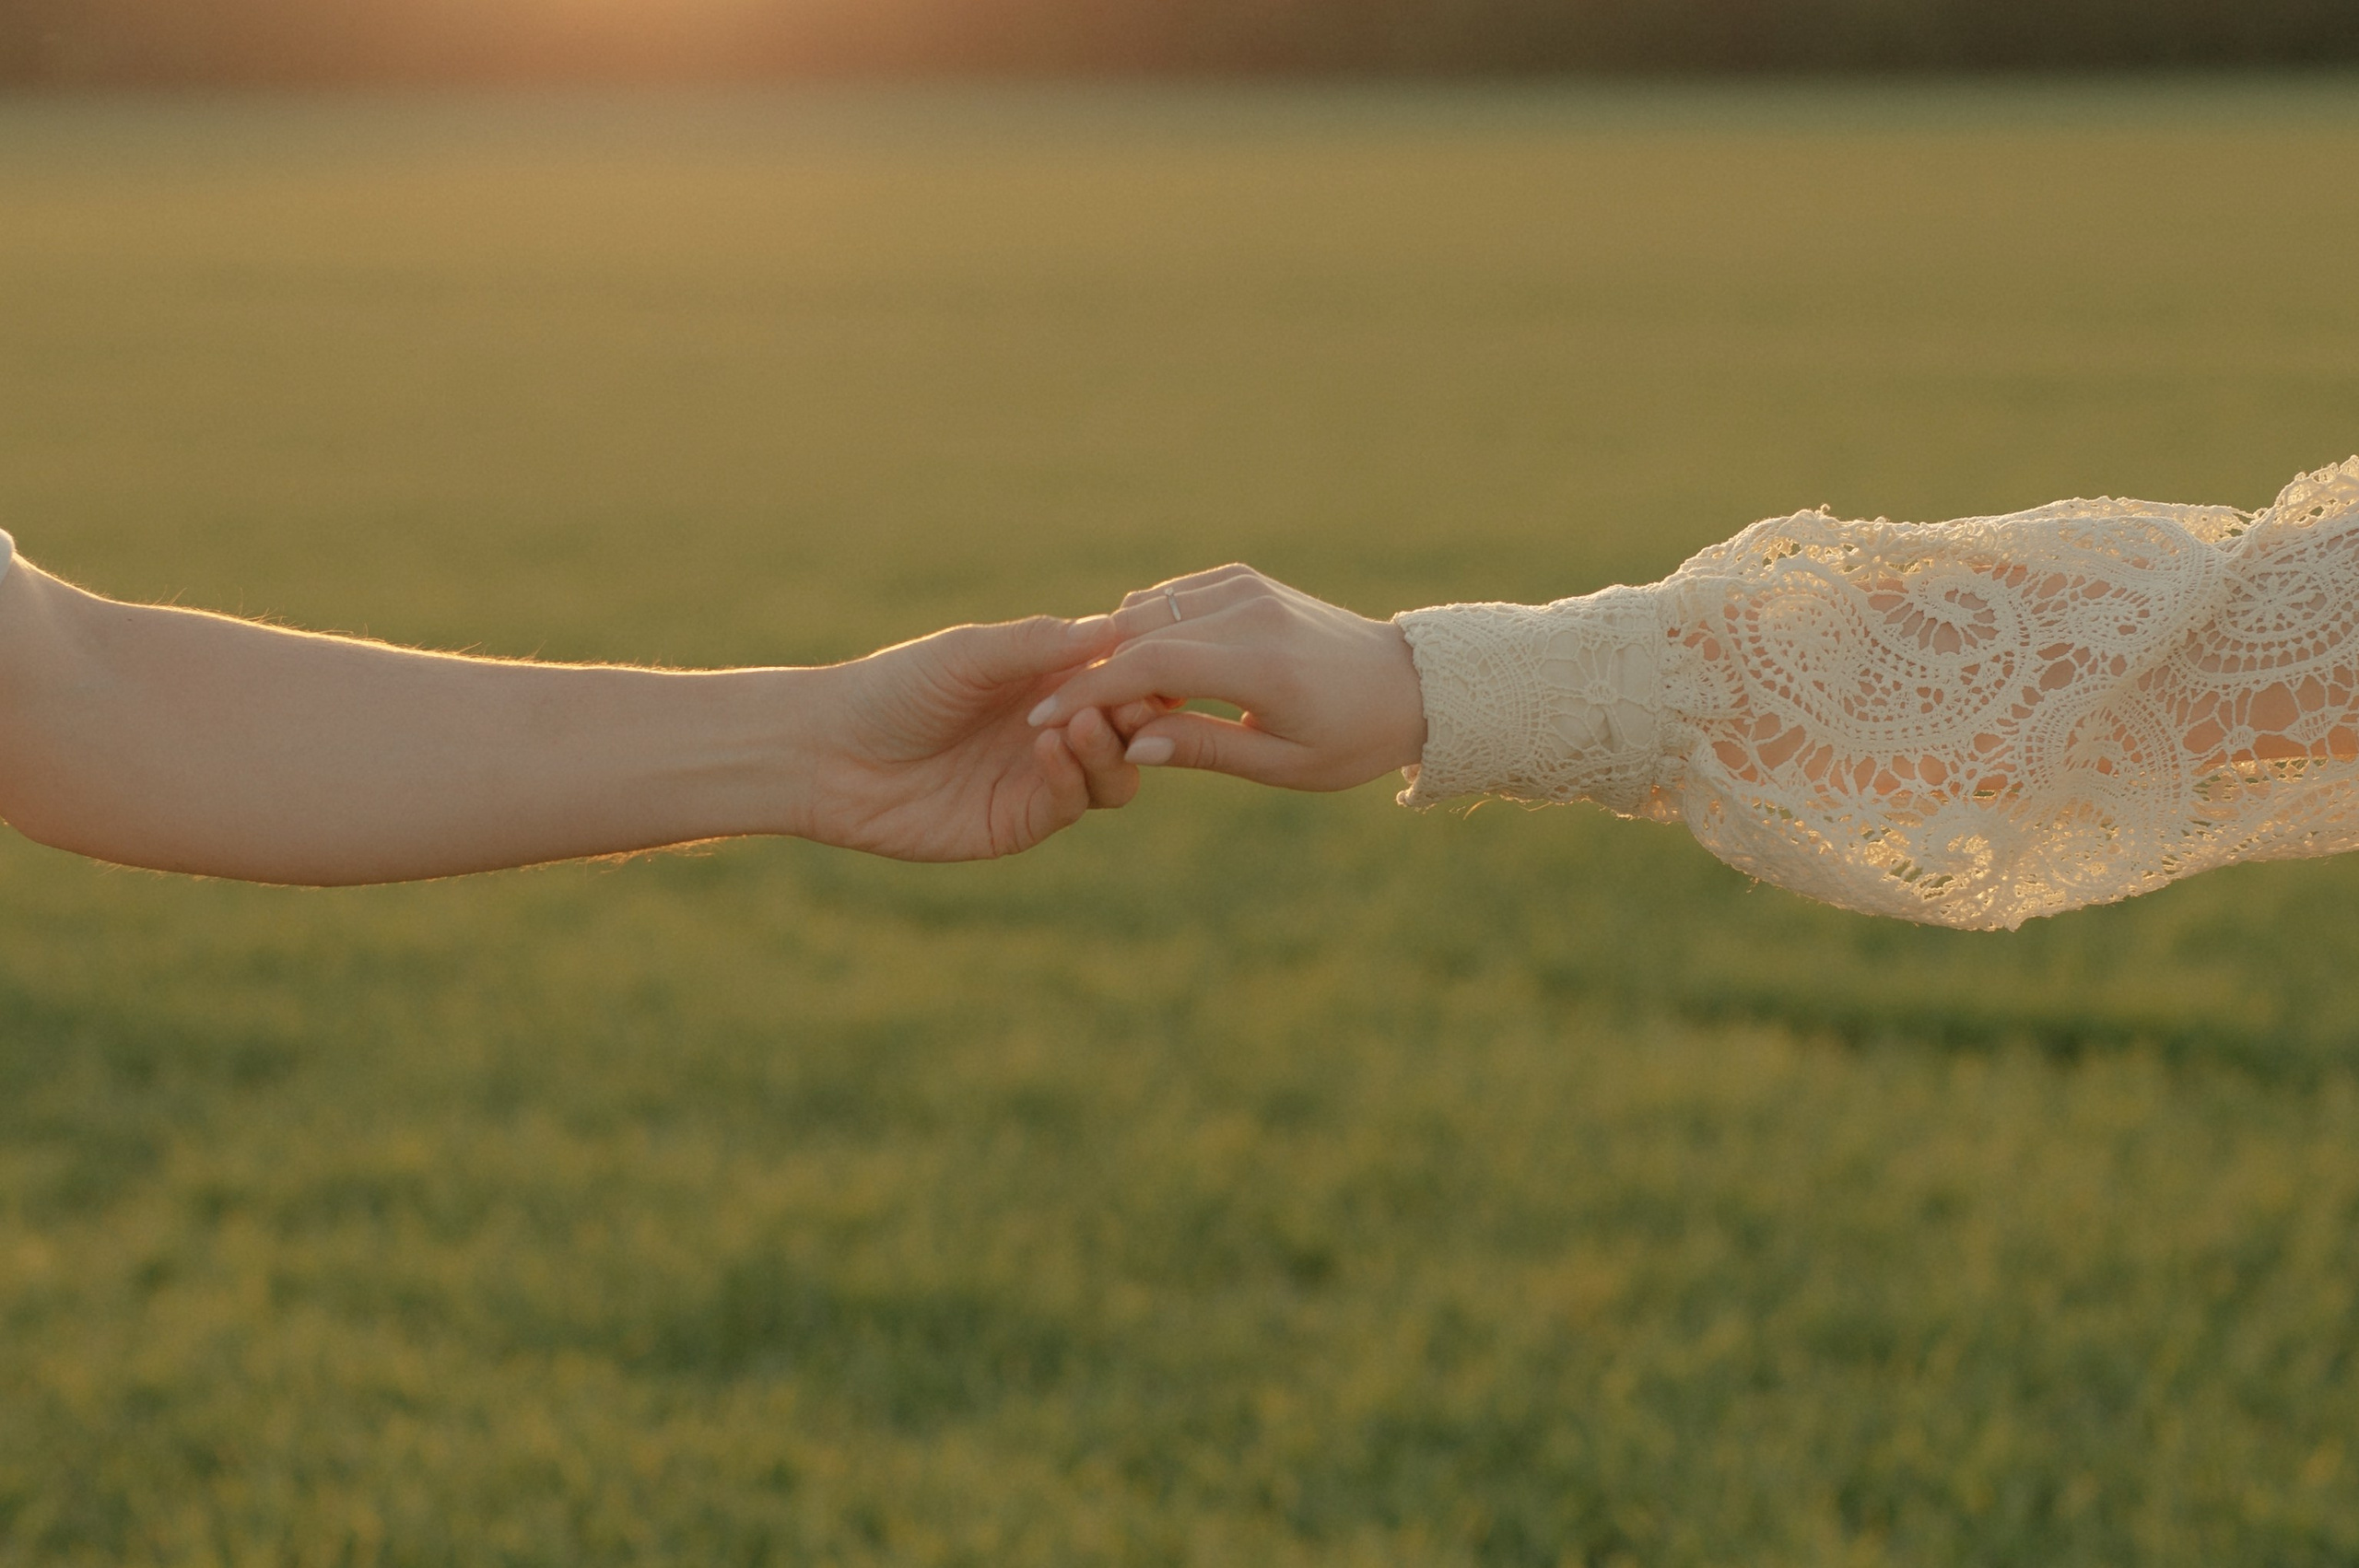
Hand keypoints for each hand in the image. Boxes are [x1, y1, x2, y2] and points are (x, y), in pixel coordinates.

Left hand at [805, 614, 1140, 859]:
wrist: (828, 752)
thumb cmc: (894, 688)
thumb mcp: (968, 654)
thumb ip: (1038, 644)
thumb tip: (1115, 626)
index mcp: (1052, 678)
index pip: (1126, 676)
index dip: (1148, 672)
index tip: (1155, 659)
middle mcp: (1058, 729)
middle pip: (1134, 731)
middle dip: (1139, 715)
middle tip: (1130, 701)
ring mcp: (1041, 779)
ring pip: (1115, 775)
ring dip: (1110, 749)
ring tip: (1086, 723)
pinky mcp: (1019, 823)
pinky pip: (1068, 804)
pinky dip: (1071, 776)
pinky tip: (1050, 747)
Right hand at [1026, 566, 1426, 790]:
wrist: (1406, 683)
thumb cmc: (1350, 739)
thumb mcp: (1283, 764)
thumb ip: (1204, 750)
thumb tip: (1131, 747)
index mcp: (1261, 664)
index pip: (1149, 665)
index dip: (1089, 692)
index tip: (1043, 719)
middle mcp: (1248, 611)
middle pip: (1137, 629)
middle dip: (1090, 672)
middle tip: (1058, 715)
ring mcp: (1245, 586)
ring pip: (1148, 608)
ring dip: (1118, 650)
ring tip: (1111, 702)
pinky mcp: (1243, 579)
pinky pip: (1171, 598)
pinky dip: (1145, 629)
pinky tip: (1146, 672)